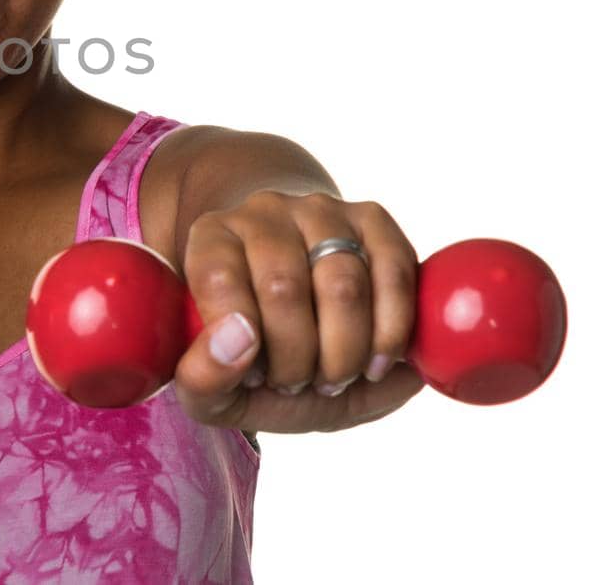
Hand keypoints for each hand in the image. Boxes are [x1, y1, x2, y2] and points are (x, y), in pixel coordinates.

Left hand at [172, 190, 425, 433]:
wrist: (304, 327)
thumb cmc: (252, 358)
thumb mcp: (213, 387)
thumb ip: (204, 378)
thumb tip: (237, 343)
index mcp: (211, 240)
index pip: (218, 279)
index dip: (241, 341)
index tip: (255, 376)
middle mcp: (263, 212)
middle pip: (284, 286)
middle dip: (297, 358)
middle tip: (298, 384)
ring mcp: (321, 211)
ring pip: (343, 284)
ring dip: (344, 352)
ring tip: (333, 377)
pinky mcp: (374, 221)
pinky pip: (394, 271)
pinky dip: (391, 333)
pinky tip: (375, 365)